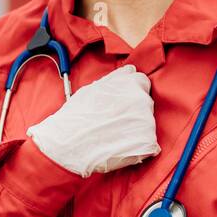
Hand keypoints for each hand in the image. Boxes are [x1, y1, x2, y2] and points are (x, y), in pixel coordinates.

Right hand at [27, 64, 159, 176]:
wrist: (68, 143)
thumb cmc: (77, 115)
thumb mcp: (94, 88)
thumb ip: (116, 78)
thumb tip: (130, 71)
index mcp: (131, 83)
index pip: (142, 82)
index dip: (131, 91)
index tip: (122, 101)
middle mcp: (142, 99)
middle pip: (144, 102)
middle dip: (133, 109)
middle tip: (113, 119)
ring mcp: (146, 120)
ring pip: (145, 122)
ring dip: (134, 127)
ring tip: (113, 133)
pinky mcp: (147, 140)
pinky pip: (148, 142)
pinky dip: (137, 145)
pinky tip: (119, 145)